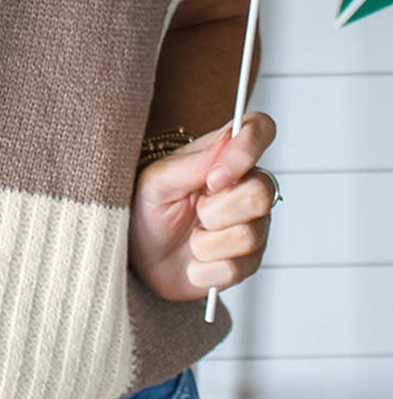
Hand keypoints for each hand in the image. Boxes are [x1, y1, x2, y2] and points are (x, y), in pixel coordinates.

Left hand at [128, 112, 279, 301]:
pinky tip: (193, 262)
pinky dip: (204, 269)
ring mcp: (251, 226)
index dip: (248, 149)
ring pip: (250, 235)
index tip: (215, 178)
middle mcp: (245, 188)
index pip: (259, 129)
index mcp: (223, 158)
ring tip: (190, 239)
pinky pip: (237, 268)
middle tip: (195, 212)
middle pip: (262, 192)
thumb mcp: (156, 182)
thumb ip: (192, 164)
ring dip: (206, 243)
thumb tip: (227, 143)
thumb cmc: (145, 213)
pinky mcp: (246, 263)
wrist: (136, 261)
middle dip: (217, 210)